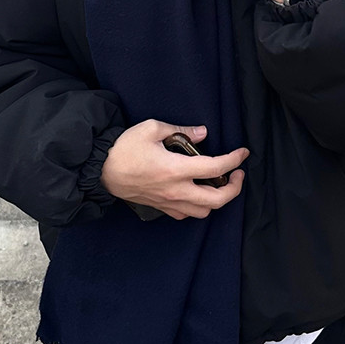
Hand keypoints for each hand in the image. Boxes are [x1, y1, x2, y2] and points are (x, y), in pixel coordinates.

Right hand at [101, 117, 247, 220]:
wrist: (101, 169)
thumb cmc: (124, 148)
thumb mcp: (152, 128)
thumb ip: (180, 131)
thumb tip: (202, 133)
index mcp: (176, 169)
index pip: (215, 168)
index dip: (234, 160)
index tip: (243, 154)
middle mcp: (176, 190)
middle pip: (217, 200)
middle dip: (234, 188)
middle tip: (236, 174)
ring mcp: (169, 202)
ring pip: (204, 211)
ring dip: (216, 199)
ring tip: (218, 184)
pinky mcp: (161, 207)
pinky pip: (186, 214)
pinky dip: (198, 206)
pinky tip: (196, 193)